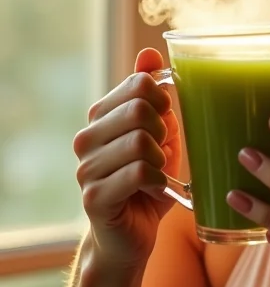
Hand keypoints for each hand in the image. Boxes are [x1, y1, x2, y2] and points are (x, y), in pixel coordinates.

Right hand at [72, 49, 181, 269]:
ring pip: (140, 142)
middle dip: (163, 130)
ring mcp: (85, 168)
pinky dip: (158, 180)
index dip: (164, 99)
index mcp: (102, 116)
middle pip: (139, 109)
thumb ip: (154, 94)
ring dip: (160, 159)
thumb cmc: (150, 178)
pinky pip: (139, 173)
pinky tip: (155, 189)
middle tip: (162, 150)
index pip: (139, 83)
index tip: (166, 119)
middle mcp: (86, 138)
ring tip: (156, 172)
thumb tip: (150, 52)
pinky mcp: (94, 197)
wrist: (133, 233)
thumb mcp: (161, 131)